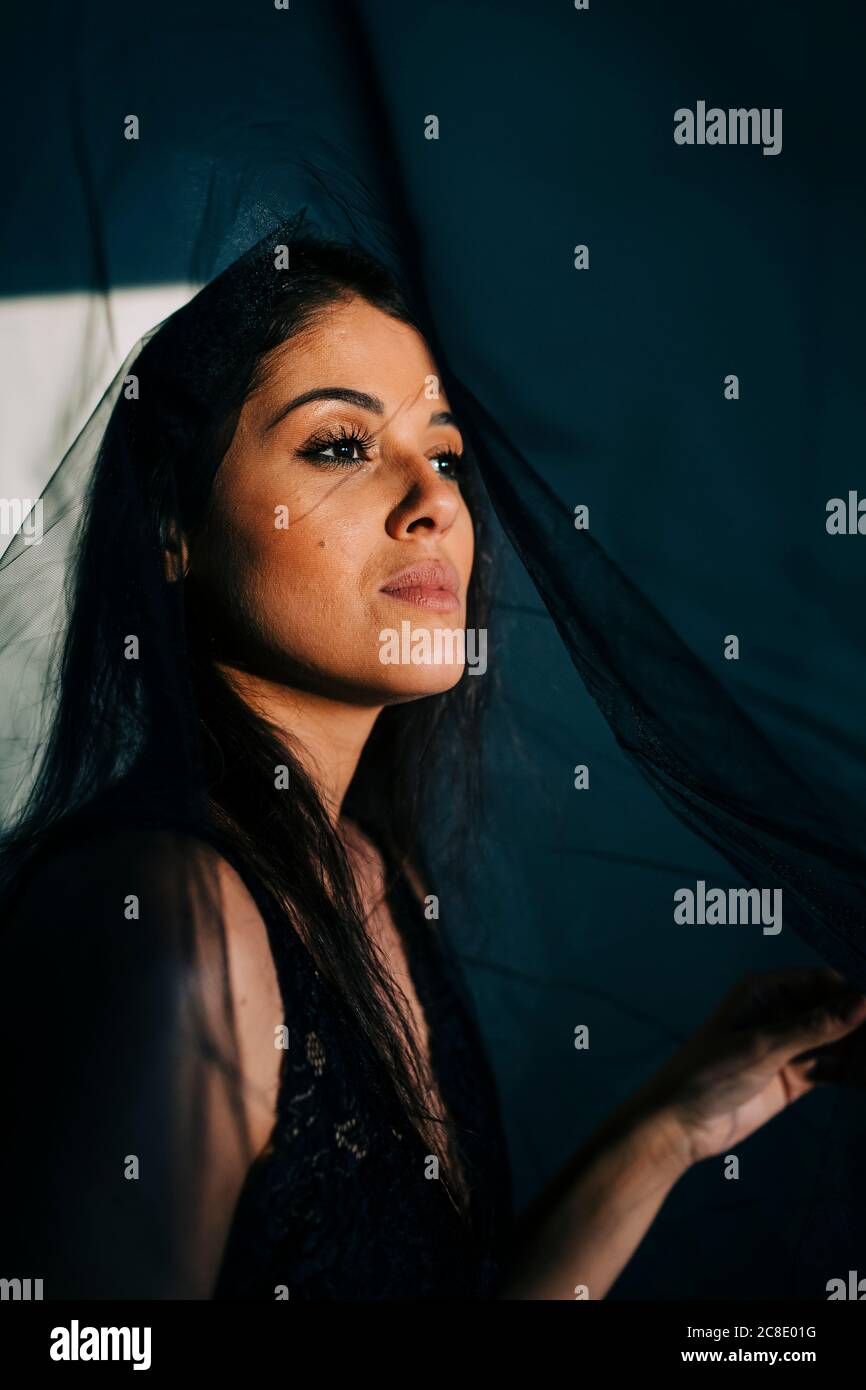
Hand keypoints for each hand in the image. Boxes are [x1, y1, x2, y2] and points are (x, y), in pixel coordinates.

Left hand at [641, 967, 865, 1165]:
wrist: (681, 1126)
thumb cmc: (708, 1074)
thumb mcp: (763, 1047)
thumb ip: (814, 1028)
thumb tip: (863, 1004)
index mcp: (765, 991)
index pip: (823, 982)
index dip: (855, 994)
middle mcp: (779, 1013)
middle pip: (835, 1011)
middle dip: (862, 1023)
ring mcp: (789, 1046)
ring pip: (837, 1041)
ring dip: (861, 1048)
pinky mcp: (795, 1077)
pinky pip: (833, 1068)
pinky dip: (853, 1072)